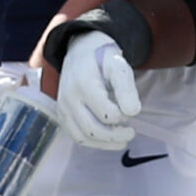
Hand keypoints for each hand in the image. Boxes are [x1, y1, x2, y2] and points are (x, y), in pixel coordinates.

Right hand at [56, 31, 142, 147]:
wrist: (80, 52)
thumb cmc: (103, 59)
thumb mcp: (119, 65)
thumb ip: (126, 87)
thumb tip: (133, 112)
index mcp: (84, 84)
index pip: (106, 114)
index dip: (123, 117)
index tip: (132, 110)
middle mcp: (69, 98)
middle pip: (93, 129)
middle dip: (116, 135)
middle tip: (131, 132)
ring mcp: (63, 108)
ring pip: (83, 137)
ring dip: (105, 143)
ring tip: (122, 139)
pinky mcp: (62, 115)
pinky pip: (76, 136)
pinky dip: (94, 143)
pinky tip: (108, 139)